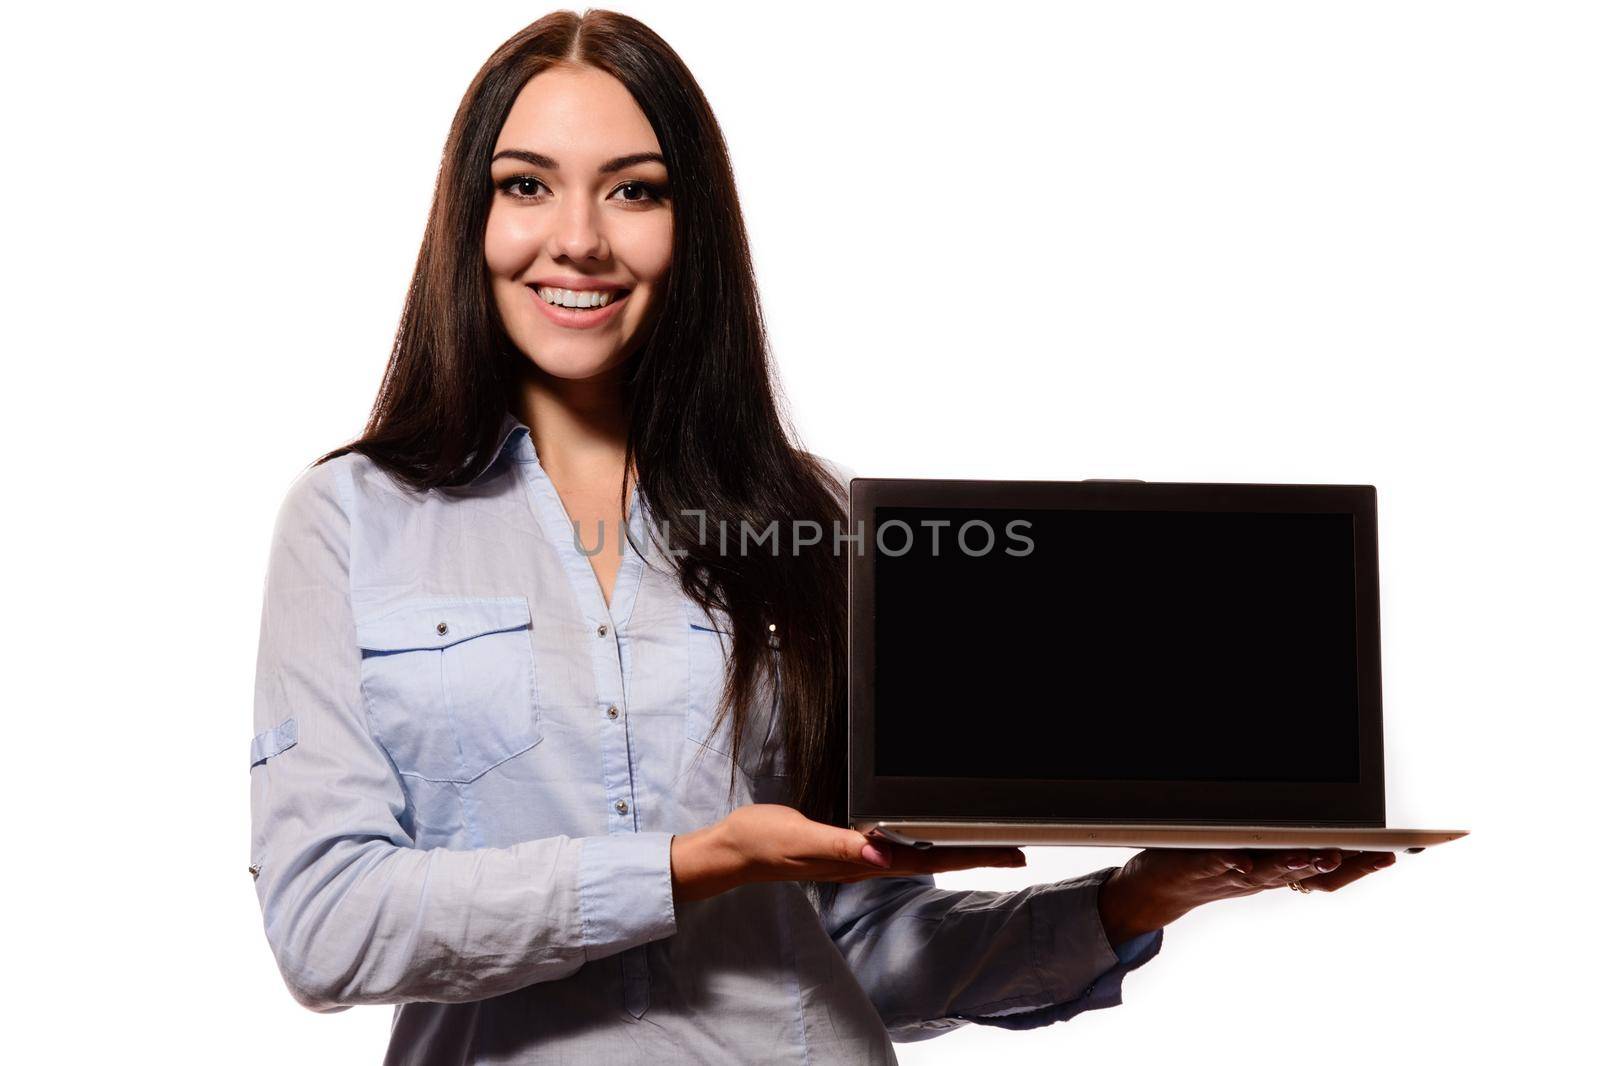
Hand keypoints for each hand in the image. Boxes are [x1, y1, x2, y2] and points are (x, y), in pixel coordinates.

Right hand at [670, 804, 1026, 903]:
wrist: (734, 850)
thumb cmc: (764, 842)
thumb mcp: (801, 838)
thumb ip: (842, 846)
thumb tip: (883, 853)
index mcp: (864, 860)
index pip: (931, 858)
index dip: (974, 853)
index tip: (1012, 851)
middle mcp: (868, 861)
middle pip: (934, 856)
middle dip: (976, 850)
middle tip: (1017, 844)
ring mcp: (859, 854)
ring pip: (919, 850)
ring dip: (954, 844)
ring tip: (985, 836)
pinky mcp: (847, 843)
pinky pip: (896, 840)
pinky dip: (922, 834)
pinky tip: (927, 828)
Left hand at [1096, 847, 1398, 944]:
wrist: (1159, 890)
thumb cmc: (1211, 862)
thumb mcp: (1255, 853)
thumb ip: (1286, 840)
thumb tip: (1322, 815)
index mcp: (1279, 870)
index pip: (1328, 872)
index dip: (1360, 866)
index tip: (1392, 854)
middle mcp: (1262, 876)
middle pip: (1305, 873)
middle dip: (1336, 864)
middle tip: (1365, 855)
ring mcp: (1231, 874)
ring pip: (1266, 871)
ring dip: (1291, 865)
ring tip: (1315, 857)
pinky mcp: (1197, 866)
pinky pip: (1214, 865)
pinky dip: (1227, 863)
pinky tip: (1238, 859)